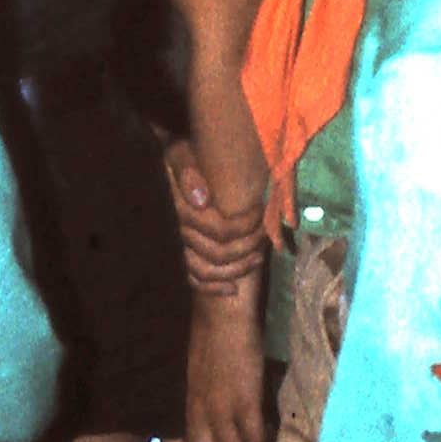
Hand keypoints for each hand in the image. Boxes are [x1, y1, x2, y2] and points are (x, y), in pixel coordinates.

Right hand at [165, 141, 265, 288]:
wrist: (174, 162)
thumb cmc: (182, 152)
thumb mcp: (181, 153)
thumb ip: (187, 172)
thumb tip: (202, 201)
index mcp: (181, 208)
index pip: (220, 230)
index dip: (246, 227)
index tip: (262, 213)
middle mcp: (178, 230)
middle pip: (218, 253)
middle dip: (248, 246)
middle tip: (267, 235)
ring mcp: (178, 245)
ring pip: (206, 271)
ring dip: (236, 269)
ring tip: (259, 258)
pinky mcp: (181, 255)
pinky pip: (193, 280)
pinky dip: (213, 288)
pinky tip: (232, 289)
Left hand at [184, 285, 266, 441]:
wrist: (221, 311)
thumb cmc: (207, 341)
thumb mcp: (192, 381)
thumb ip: (198, 409)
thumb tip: (209, 437)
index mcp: (178, 407)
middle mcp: (195, 414)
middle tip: (236, 434)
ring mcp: (220, 411)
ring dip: (246, 440)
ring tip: (252, 417)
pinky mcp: (245, 404)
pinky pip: (257, 440)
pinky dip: (263, 433)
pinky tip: (265, 418)